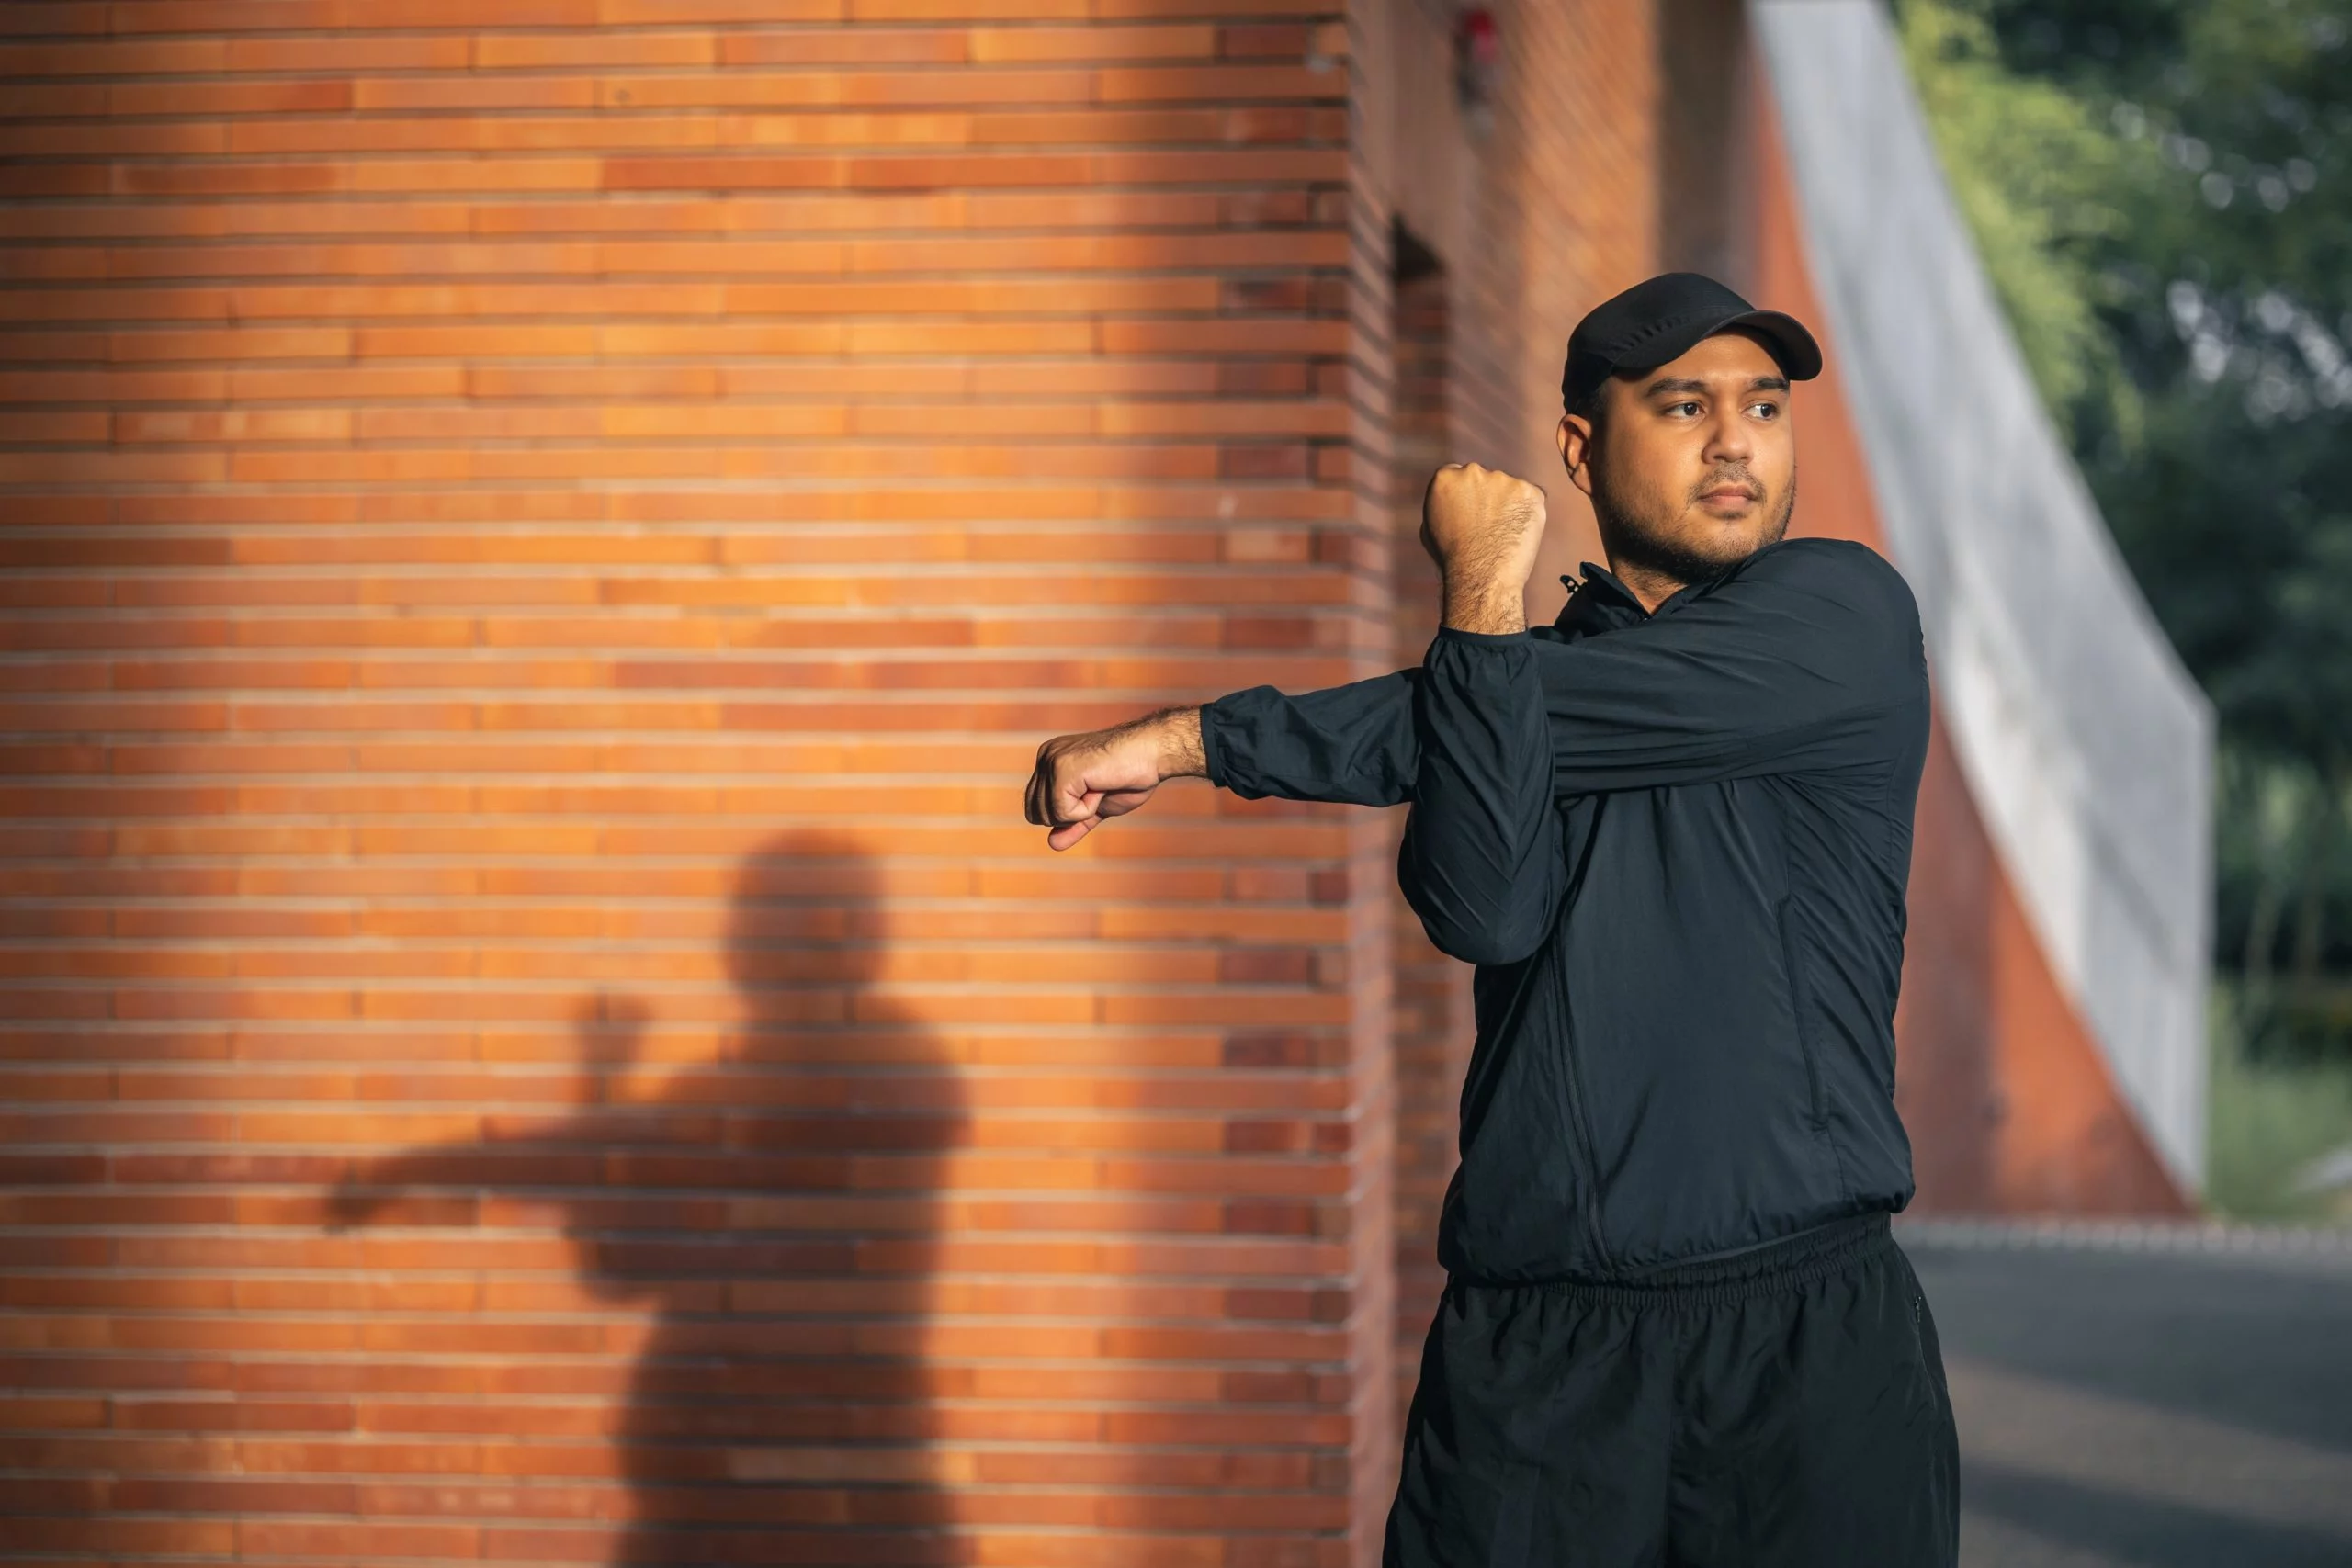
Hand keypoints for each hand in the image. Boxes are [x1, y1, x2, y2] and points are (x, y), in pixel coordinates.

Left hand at [1025, 708, 1202, 850]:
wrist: (1152, 754)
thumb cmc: (1129, 776)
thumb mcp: (1095, 807)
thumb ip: (1073, 824)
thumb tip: (1052, 845)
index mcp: (1049, 761)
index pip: (1036, 808)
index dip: (1066, 815)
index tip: (1094, 791)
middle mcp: (1045, 757)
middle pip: (1036, 814)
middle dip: (1070, 815)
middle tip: (1098, 790)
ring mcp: (1052, 761)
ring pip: (1048, 815)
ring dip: (1082, 810)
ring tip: (1100, 786)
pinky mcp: (1062, 769)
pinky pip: (1063, 812)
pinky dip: (1087, 809)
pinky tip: (1101, 787)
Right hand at [1419, 462, 1545, 632]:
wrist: (1481, 575)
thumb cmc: (1452, 558)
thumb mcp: (1431, 527)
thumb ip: (1444, 505)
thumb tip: (1453, 501)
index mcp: (1445, 477)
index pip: (1458, 475)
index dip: (1466, 495)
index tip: (1471, 511)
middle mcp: (1473, 472)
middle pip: (1485, 479)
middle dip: (1489, 497)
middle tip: (1489, 527)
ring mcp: (1503, 479)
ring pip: (1510, 489)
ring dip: (1509, 506)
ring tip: (1503, 535)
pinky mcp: (1529, 491)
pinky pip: (1531, 499)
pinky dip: (1528, 514)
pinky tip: (1518, 534)